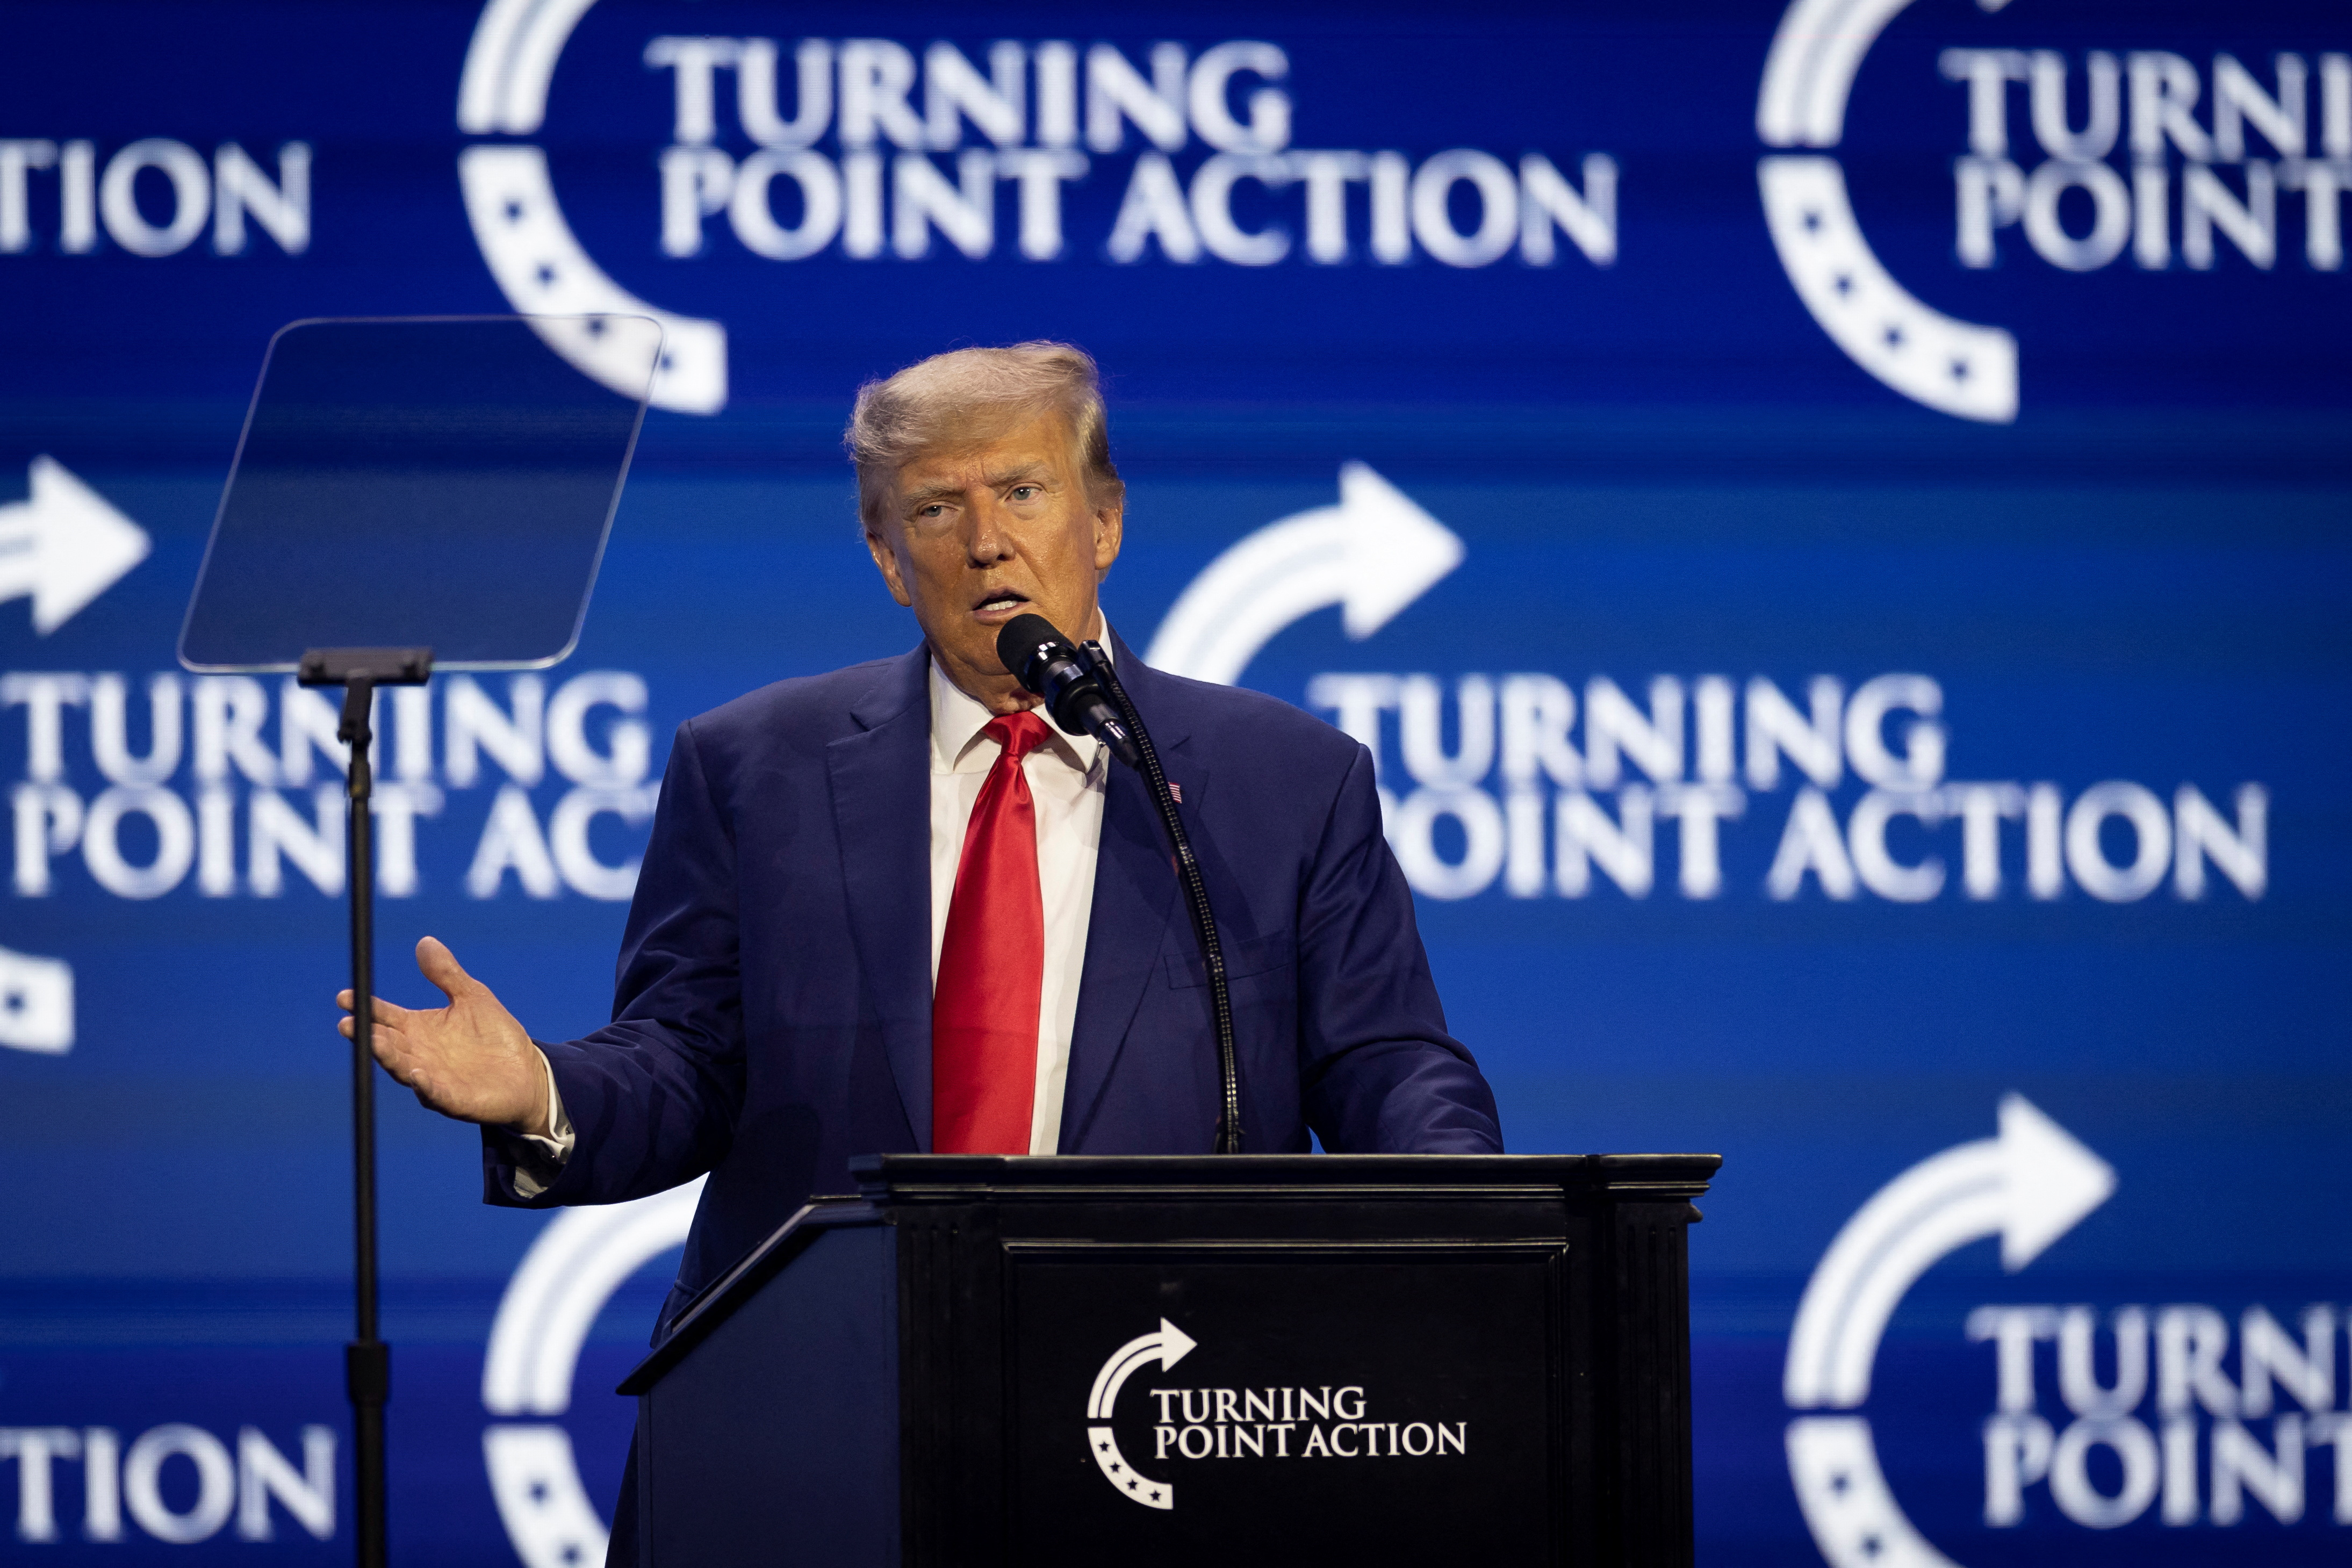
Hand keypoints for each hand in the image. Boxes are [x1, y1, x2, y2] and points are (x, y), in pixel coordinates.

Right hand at [338, 936, 549, 1132]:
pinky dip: (426, 1086)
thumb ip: (447, 973)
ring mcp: (434, 1080)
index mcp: (419, 1029)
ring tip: (374, 1041)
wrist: (526, 1072)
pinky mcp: (456, 1100)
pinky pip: (437, 1095)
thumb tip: (425, 941)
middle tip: (347, 1023)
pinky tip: (418, 1075)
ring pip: (403, 1069)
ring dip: (388, 1057)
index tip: (344, 996)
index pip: (385, 1017)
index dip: (365, 1007)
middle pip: (386, 1044)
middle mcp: (419, 1055)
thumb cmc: (493, 1035)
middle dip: (367, 1035)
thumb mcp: (472, 997)